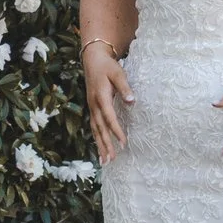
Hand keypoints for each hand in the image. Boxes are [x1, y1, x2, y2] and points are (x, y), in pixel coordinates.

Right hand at [85, 46, 134, 162]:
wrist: (92, 60)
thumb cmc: (108, 67)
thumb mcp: (118, 73)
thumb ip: (125, 87)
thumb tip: (131, 101)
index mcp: (101, 97)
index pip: (109, 118)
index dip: (116, 131)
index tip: (123, 143)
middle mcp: (94, 105)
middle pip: (100, 129)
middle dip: (105, 145)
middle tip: (111, 160)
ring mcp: (91, 108)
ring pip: (95, 130)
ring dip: (100, 146)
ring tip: (105, 161)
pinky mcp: (92, 108)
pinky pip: (94, 127)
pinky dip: (97, 139)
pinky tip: (100, 149)